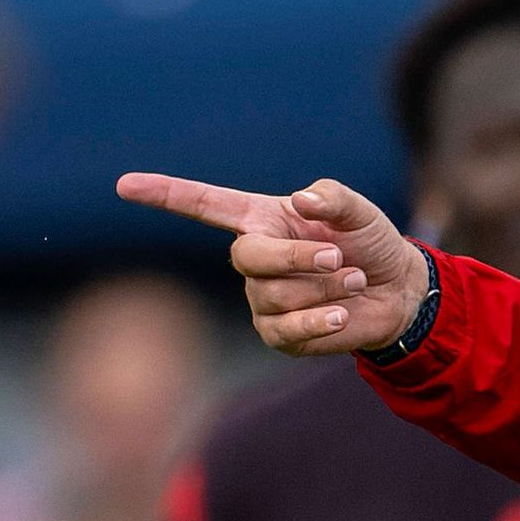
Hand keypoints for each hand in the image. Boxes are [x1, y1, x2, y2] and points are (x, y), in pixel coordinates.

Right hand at [114, 174, 432, 356]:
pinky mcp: (278, 335)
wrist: (396, 291)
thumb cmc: (369, 242)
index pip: (203, 206)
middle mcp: (254, 258)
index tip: (123, 186)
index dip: (164, 195)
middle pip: (248, 257)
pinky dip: (319, 320)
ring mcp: (261, 300)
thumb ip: (332, 197)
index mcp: (261, 218)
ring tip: (353, 280)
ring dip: (324, 287)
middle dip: (295, 257)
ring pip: (275, 295)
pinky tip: (341, 313)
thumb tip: (301, 200)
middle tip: (338, 255)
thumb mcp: (358, 211)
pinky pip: (286, 330)